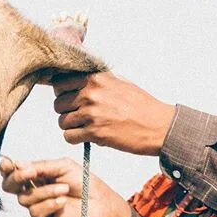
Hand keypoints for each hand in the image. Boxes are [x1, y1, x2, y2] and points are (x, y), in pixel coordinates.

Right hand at [0, 156, 130, 216]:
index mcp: (36, 174)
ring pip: (25, 199)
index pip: (14, 171)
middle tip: (31, 173)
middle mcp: (33, 189)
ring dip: (45, 191)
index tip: (8, 164)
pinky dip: (49, 204)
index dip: (7, 168)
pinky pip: (36, 212)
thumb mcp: (63, 166)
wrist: (99, 202)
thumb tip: (19, 164)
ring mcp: (37, 205)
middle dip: (17, 178)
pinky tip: (63, 202)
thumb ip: (42, 166)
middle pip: (9, 186)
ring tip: (65, 189)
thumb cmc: (83, 182)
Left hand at [52, 71, 175, 155]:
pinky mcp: (95, 132)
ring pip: (62, 121)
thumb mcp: (119, 82)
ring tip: (85, 127)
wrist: (158, 125)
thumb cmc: (142, 105)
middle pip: (58, 103)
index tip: (69, 98)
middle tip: (79, 115)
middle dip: (66, 110)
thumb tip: (77, 80)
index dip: (62, 92)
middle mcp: (91, 93)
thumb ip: (97, 80)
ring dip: (71, 126)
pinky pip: (69, 136)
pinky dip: (75, 138)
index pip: (60, 82)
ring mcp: (92, 113)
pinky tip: (86, 136)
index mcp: (96, 78)